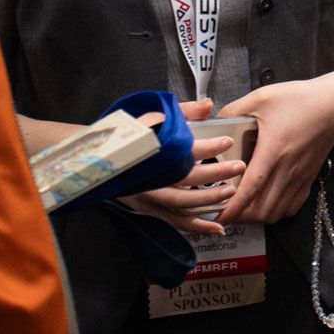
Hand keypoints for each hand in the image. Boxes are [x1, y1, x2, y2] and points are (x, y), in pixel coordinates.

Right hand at [120, 104, 243, 234]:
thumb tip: (208, 105)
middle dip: (215, 173)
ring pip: (182, 202)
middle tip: (238, 166)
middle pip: (186, 177)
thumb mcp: (153, 117)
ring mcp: (148, 195)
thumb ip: (183, 112)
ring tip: (230, 192)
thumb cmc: (128, 136)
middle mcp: (148, 175)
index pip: (183, 148)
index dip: (207, 146)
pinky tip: (217, 228)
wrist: (96, 158)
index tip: (226, 141)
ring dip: (209, 199)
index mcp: (150, 150)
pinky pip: (175, 221)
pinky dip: (197, 227)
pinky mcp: (149, 208)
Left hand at [214, 80, 333, 224]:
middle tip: (226, 210)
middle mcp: (287, 169)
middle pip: (262, 208)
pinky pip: (292, 206)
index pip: (251, 189)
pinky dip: (277, 212)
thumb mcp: (261, 97)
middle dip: (241, 216)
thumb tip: (215, 122)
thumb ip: (235, 110)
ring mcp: (300, 177)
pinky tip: (267, 203)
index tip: (220, 215)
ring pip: (276, 212)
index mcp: (273, 150)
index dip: (234, 207)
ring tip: (243, 209)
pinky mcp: (308, 178)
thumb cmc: (300, 99)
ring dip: (257, 216)